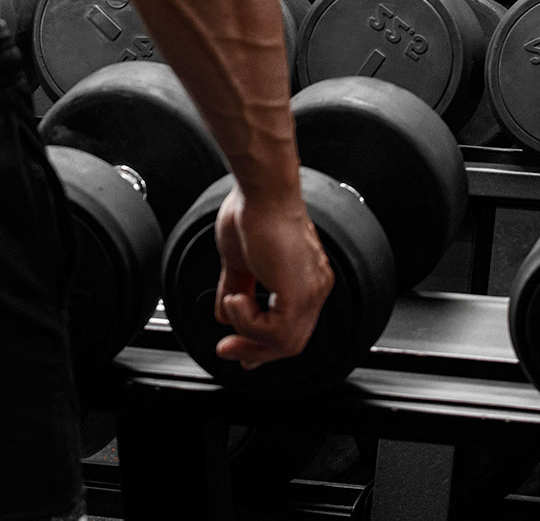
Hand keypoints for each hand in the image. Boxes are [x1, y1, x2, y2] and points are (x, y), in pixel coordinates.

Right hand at [211, 185, 333, 367]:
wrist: (261, 190)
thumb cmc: (253, 211)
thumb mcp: (239, 260)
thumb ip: (236, 288)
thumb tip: (224, 315)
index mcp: (306, 278)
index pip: (291, 327)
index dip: (263, 344)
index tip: (239, 349)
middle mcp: (315, 286)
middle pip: (291, 342)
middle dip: (254, 349)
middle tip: (226, 348)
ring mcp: (311, 291)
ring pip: (285, 343)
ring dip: (249, 334)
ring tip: (231, 304)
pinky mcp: (299, 293)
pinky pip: (276, 332)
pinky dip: (250, 323)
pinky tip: (236, 300)